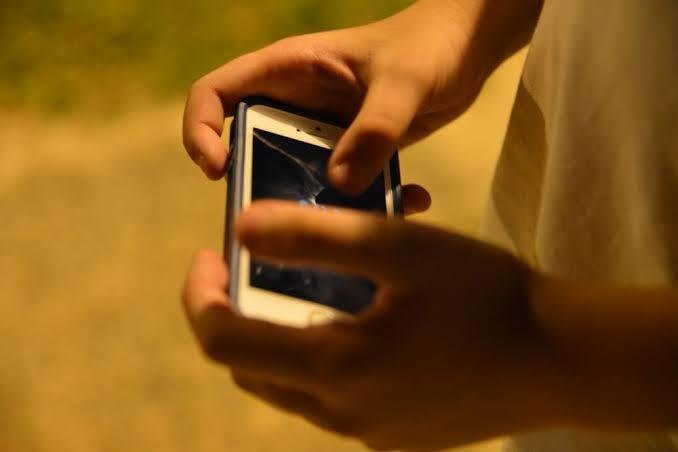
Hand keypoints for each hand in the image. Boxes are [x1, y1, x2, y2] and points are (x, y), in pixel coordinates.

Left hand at [182, 201, 564, 450]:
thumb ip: (317, 236)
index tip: (207, 255)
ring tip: (303, 288)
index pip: (224, 341)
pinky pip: (332, 400)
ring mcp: (370, 432)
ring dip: (277, 337)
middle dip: (234, 316)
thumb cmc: (487, 294)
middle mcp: (343, 412)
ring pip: (290, 387)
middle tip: (249, 270)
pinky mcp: (395, 436)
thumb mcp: (401, 248)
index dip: (200, 296)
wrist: (562, 359)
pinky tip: (355, 324)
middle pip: (252, 367)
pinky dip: (320, 359)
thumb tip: (242, 228)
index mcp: (336, 366)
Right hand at [183, 0, 491, 193]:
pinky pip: (337, 184)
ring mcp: (321, 129)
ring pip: (292, 173)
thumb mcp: (404, 82)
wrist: (466, 48)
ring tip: (347, 224)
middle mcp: (295, 102)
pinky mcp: (351, 150)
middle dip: (255, 184)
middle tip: (283, 217)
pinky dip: (360, 201)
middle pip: (246, 146)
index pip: (213, 94)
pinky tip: (405, 202)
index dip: (199, 131)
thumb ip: (375, 129)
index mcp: (288, 69)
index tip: (219, 170)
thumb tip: (339, 183)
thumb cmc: (431, 44)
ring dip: (311, 203)